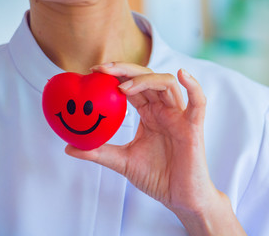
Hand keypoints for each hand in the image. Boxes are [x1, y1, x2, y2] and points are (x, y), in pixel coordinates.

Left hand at [66, 62, 245, 234]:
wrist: (180, 198)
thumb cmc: (158, 178)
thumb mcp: (123, 162)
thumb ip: (99, 152)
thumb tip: (69, 147)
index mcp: (150, 115)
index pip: (132, 87)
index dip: (115, 76)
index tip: (93, 72)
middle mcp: (164, 110)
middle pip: (147, 78)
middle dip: (125, 70)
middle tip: (101, 70)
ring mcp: (179, 117)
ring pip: (166, 85)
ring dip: (144, 79)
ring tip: (122, 87)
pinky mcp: (194, 127)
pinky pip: (199, 103)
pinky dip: (193, 86)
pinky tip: (181, 74)